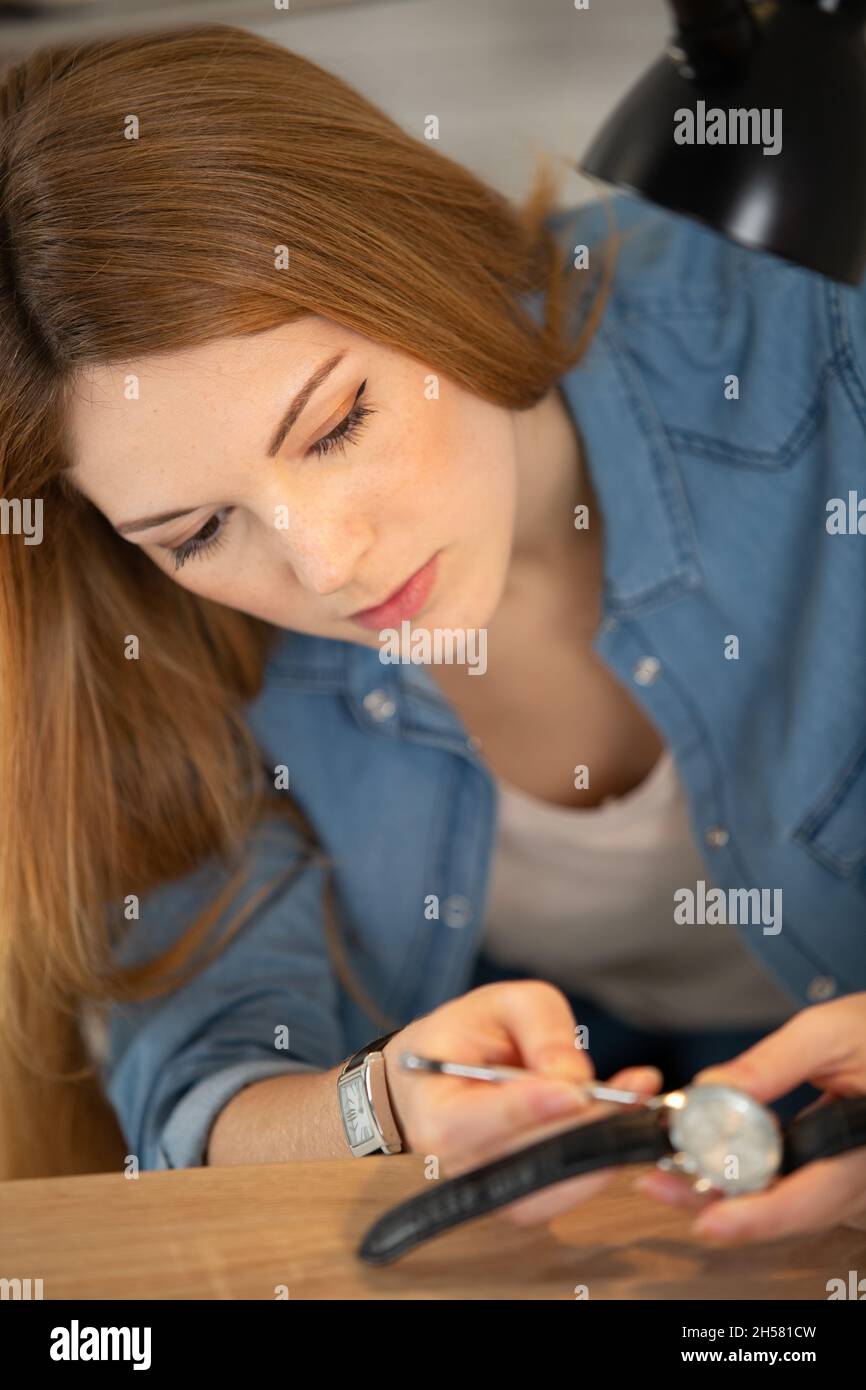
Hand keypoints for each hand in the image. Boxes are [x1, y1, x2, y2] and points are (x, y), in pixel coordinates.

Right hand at [383, 979, 661, 1222]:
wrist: (451, 1070)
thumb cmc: (471, 1033)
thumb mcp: (506, 1003)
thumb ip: (540, 1028)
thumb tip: (573, 1077)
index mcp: (430, 1106)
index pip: (467, 1123)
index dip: (521, 1110)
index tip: (572, 1091)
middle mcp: (451, 1161)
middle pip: (517, 1160)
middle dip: (580, 1126)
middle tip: (631, 1090)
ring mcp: (486, 1188)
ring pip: (548, 1184)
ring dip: (600, 1145)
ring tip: (635, 1096)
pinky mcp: (521, 1200)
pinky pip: (564, 1192)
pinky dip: (600, 1159)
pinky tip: (621, 1119)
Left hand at [635, 992, 865, 1242]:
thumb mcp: (827, 1032)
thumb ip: (771, 1064)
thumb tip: (709, 1091)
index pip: (813, 1197)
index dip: (758, 1215)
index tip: (710, 1219)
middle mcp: (863, 1179)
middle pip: (789, 1211)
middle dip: (720, 1204)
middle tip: (659, 1185)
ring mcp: (852, 1183)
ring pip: (786, 1206)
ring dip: (726, 1194)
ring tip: (667, 1175)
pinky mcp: (837, 1175)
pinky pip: (791, 1190)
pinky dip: (748, 1181)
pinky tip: (706, 1164)